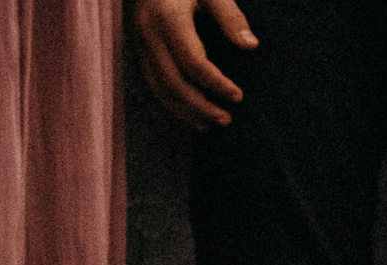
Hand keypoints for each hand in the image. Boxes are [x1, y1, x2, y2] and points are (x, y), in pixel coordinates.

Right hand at [132, 0, 254, 128]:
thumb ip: (230, 16)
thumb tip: (251, 46)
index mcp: (168, 17)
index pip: (193, 62)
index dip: (216, 84)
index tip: (237, 96)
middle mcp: (149, 34)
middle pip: (173, 83)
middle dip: (199, 107)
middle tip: (225, 119)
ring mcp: (139, 45)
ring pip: (158, 90)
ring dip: (184, 113)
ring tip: (208, 125)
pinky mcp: (136, 51)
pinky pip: (150, 86)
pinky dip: (169, 106)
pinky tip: (188, 115)